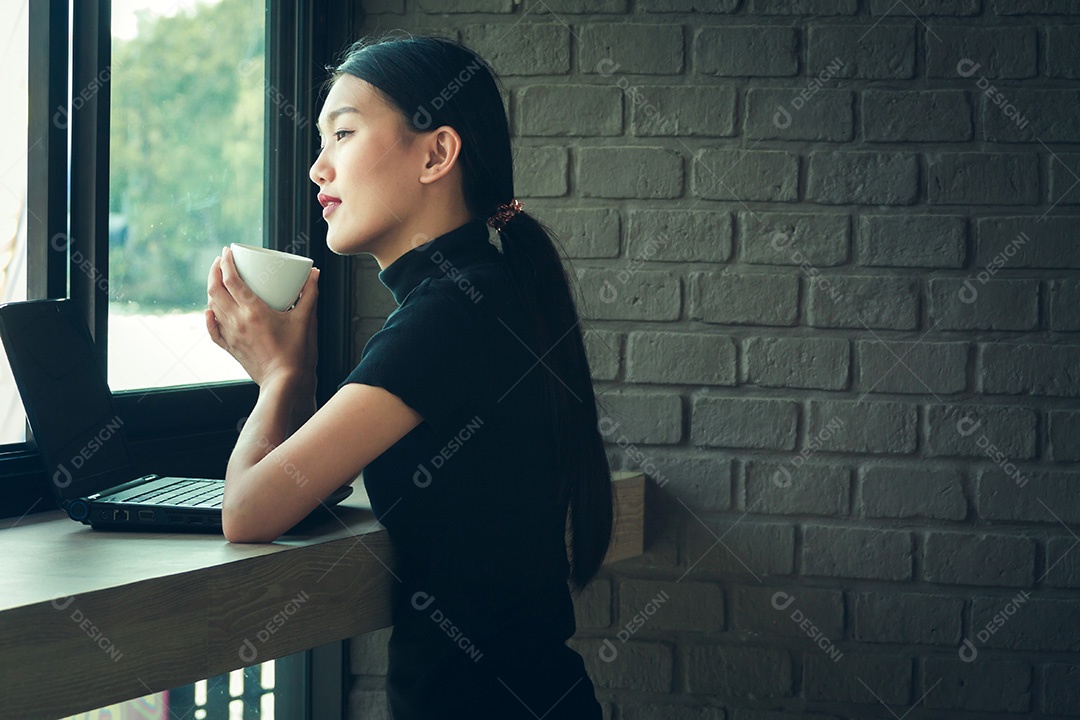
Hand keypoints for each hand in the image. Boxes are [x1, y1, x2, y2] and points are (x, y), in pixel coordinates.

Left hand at [205, 246, 319, 386]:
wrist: (284, 383)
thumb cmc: (296, 353)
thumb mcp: (306, 320)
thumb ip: (310, 294)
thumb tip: (314, 274)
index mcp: (254, 311)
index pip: (232, 279)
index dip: (226, 262)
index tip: (227, 251)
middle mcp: (237, 321)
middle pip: (216, 289)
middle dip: (214, 271)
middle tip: (220, 261)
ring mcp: (231, 335)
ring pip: (212, 306)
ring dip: (211, 290)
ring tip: (218, 280)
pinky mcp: (231, 348)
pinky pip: (213, 330)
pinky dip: (209, 318)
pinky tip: (210, 311)